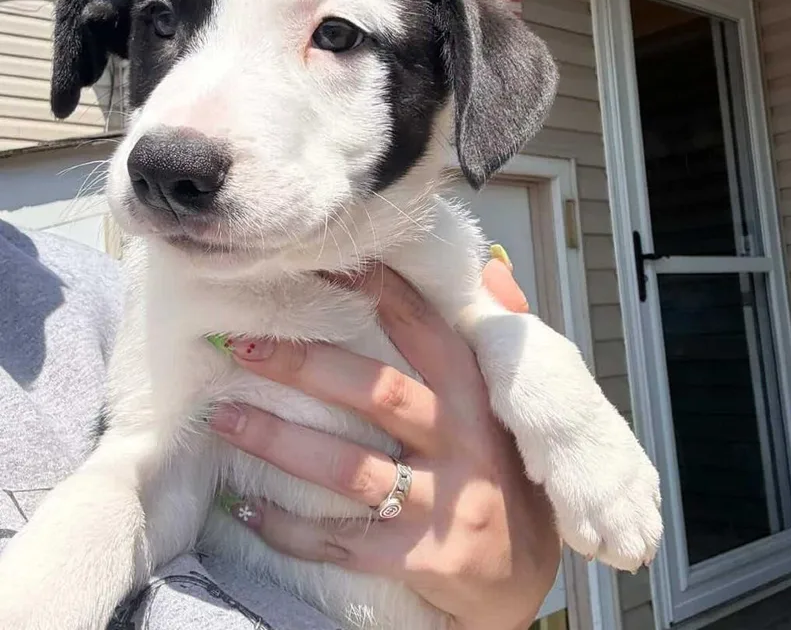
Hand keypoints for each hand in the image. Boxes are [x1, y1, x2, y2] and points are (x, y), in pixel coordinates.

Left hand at [210, 257, 559, 629]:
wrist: (522, 573)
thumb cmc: (501, 470)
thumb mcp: (508, 401)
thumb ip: (490, 334)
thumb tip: (486, 264)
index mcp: (477, 396)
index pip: (425, 330)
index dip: (377, 293)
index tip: (322, 268)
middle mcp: (463, 443)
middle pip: (378, 393)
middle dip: (306, 365)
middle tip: (245, 346)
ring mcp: (442, 505)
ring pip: (348, 467)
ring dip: (279, 440)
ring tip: (222, 418)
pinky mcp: (420, 558)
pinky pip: (341, 540)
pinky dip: (288, 526)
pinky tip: (244, 508)